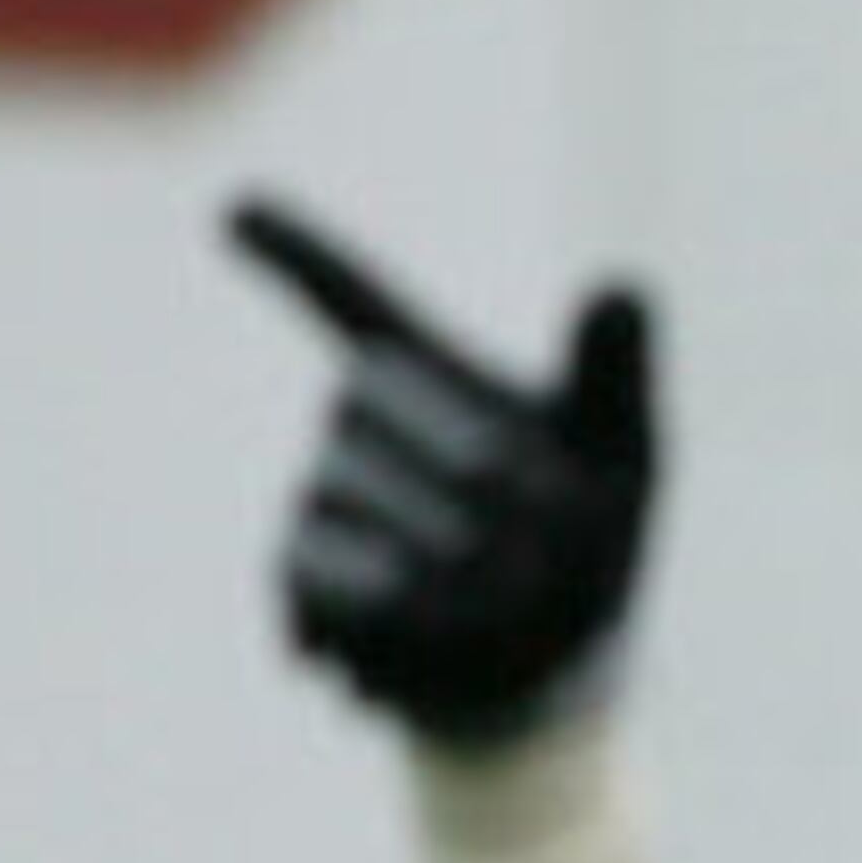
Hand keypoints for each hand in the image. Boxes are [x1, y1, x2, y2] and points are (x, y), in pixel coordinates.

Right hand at [229, 195, 661, 741]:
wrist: (556, 652)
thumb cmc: (592, 529)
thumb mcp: (623, 450)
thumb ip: (614, 374)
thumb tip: (625, 287)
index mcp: (431, 373)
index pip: (352, 297)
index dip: (299, 252)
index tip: (236, 210)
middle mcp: (359, 420)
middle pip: (368, 401)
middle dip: (468, 469)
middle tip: (544, 532)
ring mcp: (319, 493)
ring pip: (338, 491)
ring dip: (438, 552)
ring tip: (506, 599)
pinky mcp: (295, 572)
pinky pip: (307, 576)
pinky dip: (386, 614)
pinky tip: (430, 638)